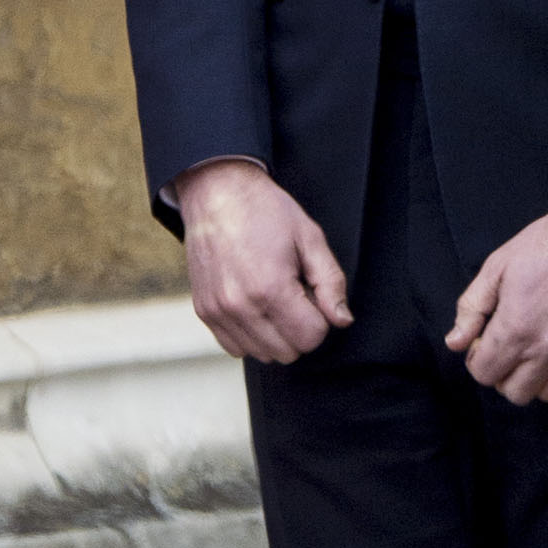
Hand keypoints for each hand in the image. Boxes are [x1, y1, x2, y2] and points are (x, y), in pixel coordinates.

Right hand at [175, 160, 352, 362]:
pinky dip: (251, 335)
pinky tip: (255, 306)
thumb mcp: (310, 238)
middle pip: (289, 352)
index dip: (320, 318)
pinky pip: (236, 348)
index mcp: (270, 288)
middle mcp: (240, 306)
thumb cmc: (266, 211)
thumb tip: (342, 320)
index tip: (311, 292)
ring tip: (272, 297)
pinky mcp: (205, 312)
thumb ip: (331, 283)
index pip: (311, 337)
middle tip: (293, 293)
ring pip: (263, 354)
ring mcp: (219, 311)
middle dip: (300, 328)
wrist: (217, 193)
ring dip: (276, 334)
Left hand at [447, 207, 547, 404]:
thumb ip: (471, 309)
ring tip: (537, 352)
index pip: (484, 374)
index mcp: (516, 328)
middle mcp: (547, 347)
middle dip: (504, 375)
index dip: (478, 360)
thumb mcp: (497, 268)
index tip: (485, 344)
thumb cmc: (547, 245)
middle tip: (510, 350)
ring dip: (537, 378)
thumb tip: (455, 342)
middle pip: (515, 392)